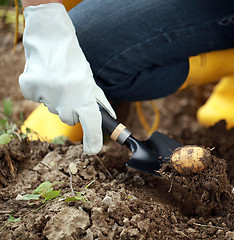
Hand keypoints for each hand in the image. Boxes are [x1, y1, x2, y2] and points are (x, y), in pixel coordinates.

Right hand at [19, 3, 115, 154]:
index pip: (91, 121)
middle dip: (71, 109)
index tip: (93, 150)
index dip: (93, 138)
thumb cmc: (73, 60)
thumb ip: (96, 100)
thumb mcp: (89, 80)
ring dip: (56, 100)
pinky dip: (41, 92)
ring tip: (57, 80)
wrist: (50, 38)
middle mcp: (65, 96)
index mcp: (84, 93)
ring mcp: (45, 93)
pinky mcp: (29, 87)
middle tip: (70, 91)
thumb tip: (108, 119)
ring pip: (53, 109)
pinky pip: (37, 100)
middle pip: (68, 118)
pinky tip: (45, 78)